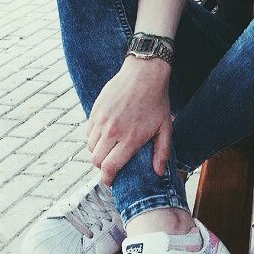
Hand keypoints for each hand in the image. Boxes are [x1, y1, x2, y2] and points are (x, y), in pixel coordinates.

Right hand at [86, 56, 172, 184]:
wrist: (144, 73)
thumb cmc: (157, 101)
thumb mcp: (165, 127)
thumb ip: (162, 152)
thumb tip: (158, 173)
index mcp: (130, 138)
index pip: (109, 168)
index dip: (108, 179)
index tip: (110, 181)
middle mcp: (113, 131)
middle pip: (96, 160)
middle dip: (102, 166)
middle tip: (111, 164)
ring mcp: (102, 120)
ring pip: (90, 147)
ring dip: (98, 151)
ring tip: (110, 148)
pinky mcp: (95, 110)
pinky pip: (88, 131)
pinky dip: (94, 137)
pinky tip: (106, 133)